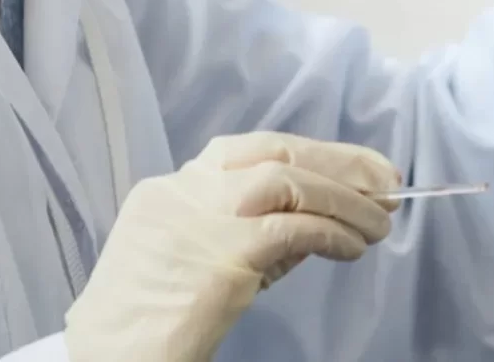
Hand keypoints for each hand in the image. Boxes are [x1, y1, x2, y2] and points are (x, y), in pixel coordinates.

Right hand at [64, 133, 397, 361]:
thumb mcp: (189, 265)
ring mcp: (201, 221)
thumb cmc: (144, 326)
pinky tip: (352, 249)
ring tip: (378, 223)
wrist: (109, 357)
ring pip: (289, 180)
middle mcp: (182, 194)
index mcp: (166, 193)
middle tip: (384, 181)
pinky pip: (295, 228)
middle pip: (273, 152)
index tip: (352, 168)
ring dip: (345, 198)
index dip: (308, 153)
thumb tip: (315, 222)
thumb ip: (242, 238)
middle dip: (338, 162)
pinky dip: (334, 233)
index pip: (247, 152)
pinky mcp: (224, 255)